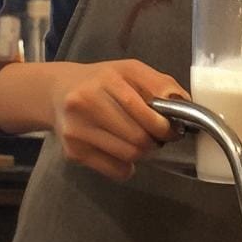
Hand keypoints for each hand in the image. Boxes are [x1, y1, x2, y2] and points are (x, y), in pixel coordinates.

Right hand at [0, 60, 187, 181]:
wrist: (57, 92)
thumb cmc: (101, 81)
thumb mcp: (130, 71)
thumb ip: (160, 84)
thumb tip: (184, 105)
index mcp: (105, 80)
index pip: (144, 113)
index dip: (164, 127)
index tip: (172, 129)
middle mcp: (85, 104)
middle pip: (138, 139)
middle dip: (155, 141)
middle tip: (156, 136)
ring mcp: (76, 131)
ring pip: (128, 156)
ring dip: (142, 153)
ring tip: (138, 140)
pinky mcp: (72, 152)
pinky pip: (115, 170)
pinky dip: (126, 165)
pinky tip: (120, 150)